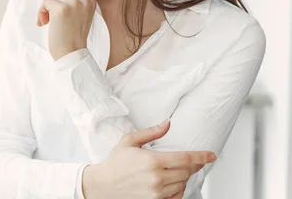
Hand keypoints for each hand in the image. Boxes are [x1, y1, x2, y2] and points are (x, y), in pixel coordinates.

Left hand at [28, 0, 96, 60]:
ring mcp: (74, 2)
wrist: (72, 53)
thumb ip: (70, 1)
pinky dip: (41, 13)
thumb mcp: (77, 16)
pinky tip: (45, 24)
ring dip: (43, 9)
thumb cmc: (71, 38)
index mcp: (89, 0)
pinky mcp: (63, 8)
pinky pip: (45, 3)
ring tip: (46, 22)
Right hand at [82, 119, 216, 198]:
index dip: (201, 156)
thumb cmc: (115, 163)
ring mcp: (157, 193)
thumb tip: (167, 123)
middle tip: (194, 160)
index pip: (185, 158)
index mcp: (152, 161)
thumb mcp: (129, 141)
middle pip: (187, 171)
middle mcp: (157, 178)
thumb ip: (151, 132)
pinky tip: (173, 182)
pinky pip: (177, 196)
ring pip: (183, 184)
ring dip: (185, 176)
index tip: (212, 155)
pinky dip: (179, 189)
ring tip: (177, 170)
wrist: (103, 185)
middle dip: (193, 165)